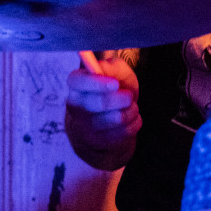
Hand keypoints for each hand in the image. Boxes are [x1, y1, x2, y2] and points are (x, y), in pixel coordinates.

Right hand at [65, 55, 140, 170]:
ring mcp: (85, 128)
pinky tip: (130, 119)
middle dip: (122, 98)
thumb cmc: (114, 91)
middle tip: (128, 96)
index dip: (96, 83)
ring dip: (131, 110)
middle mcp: (75, 107)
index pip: (77, 82)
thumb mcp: (116, 72)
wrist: (112, 120)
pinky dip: (135, 122)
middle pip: (99, 103)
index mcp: (76, 86)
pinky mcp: (99, 143)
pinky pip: (125, 131)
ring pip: (117, 118)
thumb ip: (111, 68)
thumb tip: (104, 69)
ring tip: (129, 107)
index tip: (115, 84)